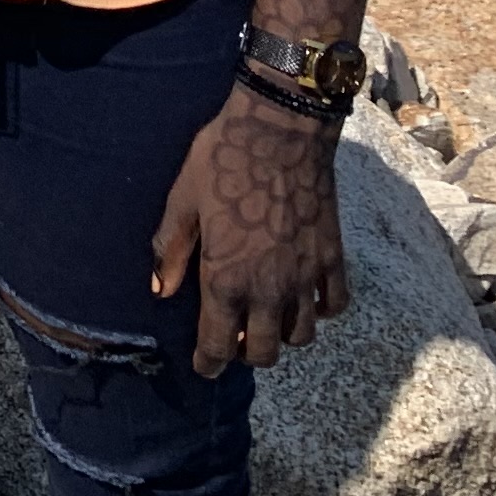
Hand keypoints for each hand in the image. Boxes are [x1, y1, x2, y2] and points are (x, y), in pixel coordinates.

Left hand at [152, 86, 350, 372]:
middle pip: (264, 352)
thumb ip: (171, 250)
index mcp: (227, 277)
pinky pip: (335, 305)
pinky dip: (321, 310)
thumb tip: (160, 290)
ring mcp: (306, 276)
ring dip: (282, 334)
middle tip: (232, 335)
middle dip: (244, 351)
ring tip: (267, 316)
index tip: (204, 366)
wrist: (281, 129)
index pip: (218, 344)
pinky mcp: (333, 258)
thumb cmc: (223, 160)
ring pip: (302, 336)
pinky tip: (306, 297)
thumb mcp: (183, 201)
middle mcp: (270, 288)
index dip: (208, 362)